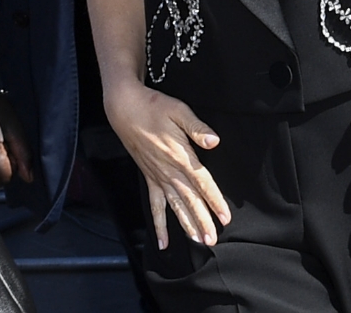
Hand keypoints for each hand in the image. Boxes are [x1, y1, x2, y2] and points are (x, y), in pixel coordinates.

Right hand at [104, 81, 228, 249]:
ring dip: (187, 225)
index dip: (214, 200)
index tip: (225, 217)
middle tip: (212, 240)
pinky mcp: (149, 178)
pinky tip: (163, 242)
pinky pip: (155, 206)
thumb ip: (197, 128)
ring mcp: (158, 177)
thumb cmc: (153, 107)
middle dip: (202, 221)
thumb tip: (214, 141)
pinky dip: (159, 225)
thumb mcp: (179, 110)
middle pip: (190, 201)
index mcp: (180, 155)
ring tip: (198, 241)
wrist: (125, 109)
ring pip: (175, 207)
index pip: (202, 183)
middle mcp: (169, 171)